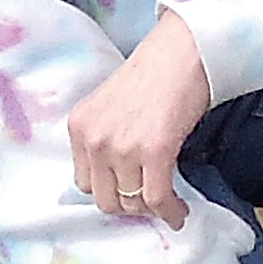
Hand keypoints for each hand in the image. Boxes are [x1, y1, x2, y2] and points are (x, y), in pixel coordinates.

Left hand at [65, 10, 211, 226]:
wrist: (183, 51)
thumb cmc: (155, 74)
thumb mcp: (112, 108)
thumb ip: (106, 139)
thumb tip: (120, 181)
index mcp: (79, 127)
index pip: (84, 183)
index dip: (110, 192)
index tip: (130, 192)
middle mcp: (94, 139)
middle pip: (105, 199)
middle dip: (129, 206)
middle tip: (150, 200)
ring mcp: (122, 147)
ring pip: (132, 203)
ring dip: (153, 209)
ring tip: (170, 204)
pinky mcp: (154, 151)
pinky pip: (157, 198)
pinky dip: (170, 212)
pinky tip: (179, 212)